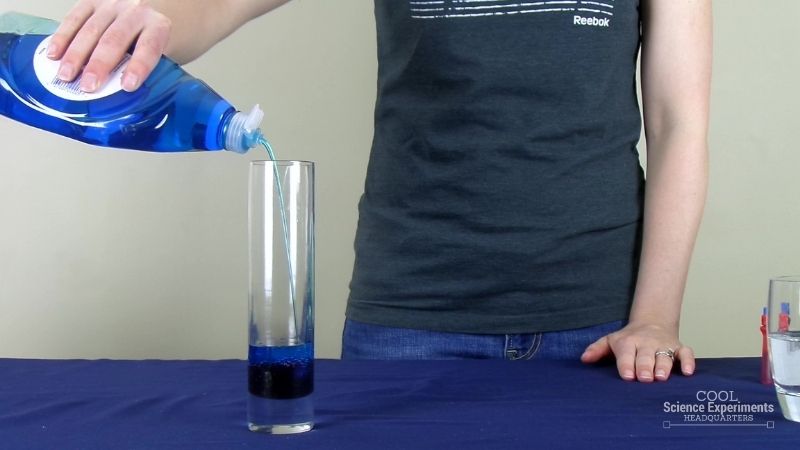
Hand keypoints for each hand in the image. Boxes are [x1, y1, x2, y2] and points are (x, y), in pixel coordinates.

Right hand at [47, 0, 171, 91]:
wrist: (157, 8)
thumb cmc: (156, 38)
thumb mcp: (165, 53)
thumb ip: (151, 70)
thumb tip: (128, 101)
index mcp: (159, 25)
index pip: (149, 47)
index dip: (138, 67)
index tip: (128, 86)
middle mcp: (136, 11)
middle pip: (115, 39)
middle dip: (99, 65)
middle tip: (88, 87)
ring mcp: (113, 4)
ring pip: (90, 29)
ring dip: (75, 55)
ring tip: (65, 76)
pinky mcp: (93, 1)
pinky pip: (75, 18)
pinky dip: (62, 37)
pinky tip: (54, 54)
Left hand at [580, 322, 694, 381]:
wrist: (652, 323)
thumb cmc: (628, 339)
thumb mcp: (610, 340)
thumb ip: (597, 350)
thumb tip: (584, 359)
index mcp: (628, 342)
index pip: (627, 353)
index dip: (627, 365)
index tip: (628, 376)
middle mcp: (647, 343)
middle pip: (646, 356)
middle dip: (645, 367)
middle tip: (645, 378)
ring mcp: (664, 345)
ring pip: (665, 355)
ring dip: (664, 366)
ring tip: (661, 377)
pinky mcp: (679, 347)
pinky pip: (686, 353)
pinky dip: (689, 361)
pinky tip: (687, 372)